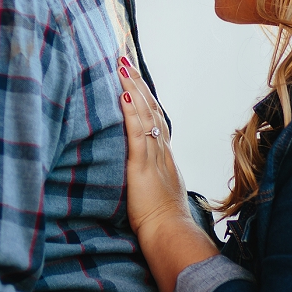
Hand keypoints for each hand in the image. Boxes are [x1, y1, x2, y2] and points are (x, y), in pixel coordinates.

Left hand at [116, 58, 189, 234]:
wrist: (170, 232)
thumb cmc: (161, 216)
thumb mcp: (157, 186)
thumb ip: (151, 170)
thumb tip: (141, 164)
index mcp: (163, 154)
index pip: (154, 117)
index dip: (144, 96)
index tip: (134, 77)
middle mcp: (161, 150)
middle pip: (150, 109)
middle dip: (137, 83)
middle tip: (124, 60)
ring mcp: (153, 156)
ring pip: (144, 116)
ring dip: (132, 89)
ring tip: (122, 67)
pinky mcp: (142, 166)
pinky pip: (137, 135)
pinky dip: (130, 114)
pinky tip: (123, 96)